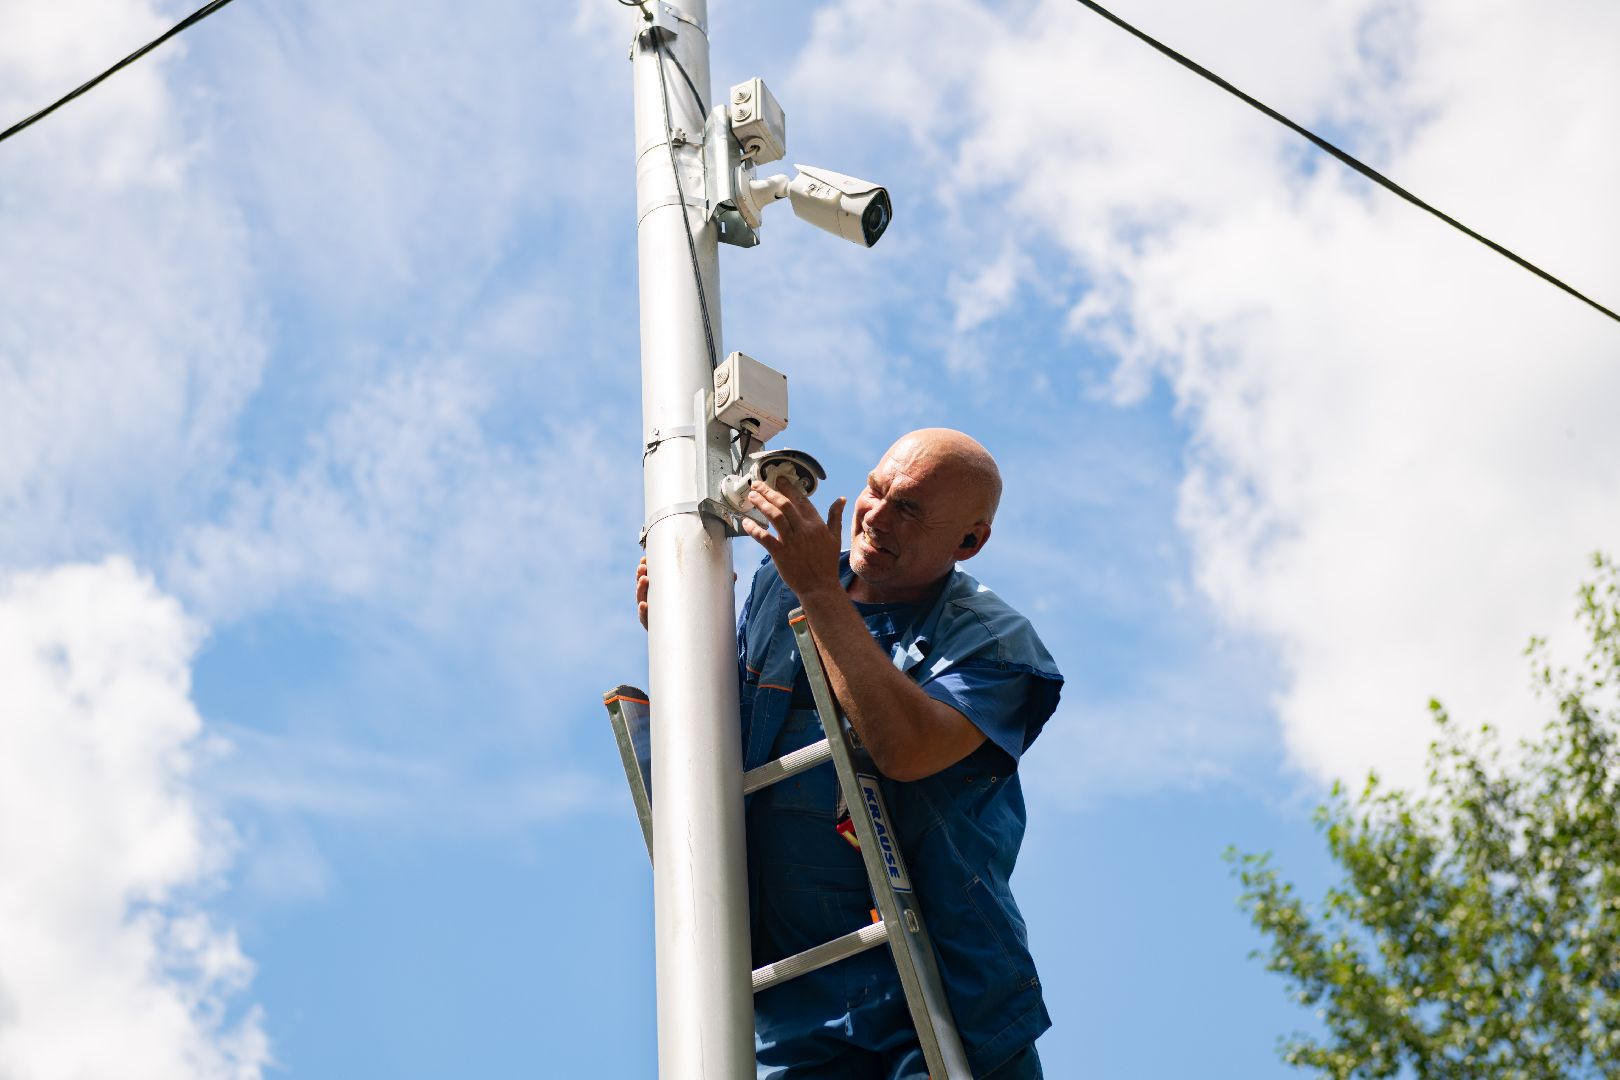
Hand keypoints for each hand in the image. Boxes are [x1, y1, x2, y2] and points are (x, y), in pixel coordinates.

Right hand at [635, 554, 734, 630]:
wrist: (702, 644)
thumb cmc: (702, 616)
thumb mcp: (709, 599)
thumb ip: (718, 587)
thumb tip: (733, 575)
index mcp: (667, 593)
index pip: (654, 578)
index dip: (647, 568)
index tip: (645, 558)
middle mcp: (658, 604)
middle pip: (644, 587)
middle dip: (641, 575)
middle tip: (643, 566)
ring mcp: (656, 617)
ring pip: (642, 600)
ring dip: (640, 589)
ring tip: (644, 579)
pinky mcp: (656, 630)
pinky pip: (647, 621)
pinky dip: (643, 612)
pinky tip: (644, 605)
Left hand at [740, 479, 846, 600]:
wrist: (820, 587)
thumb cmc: (827, 563)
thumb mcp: (835, 538)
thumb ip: (835, 517)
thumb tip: (841, 499)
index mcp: (816, 525)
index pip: (801, 500)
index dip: (789, 487)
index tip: (779, 479)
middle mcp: (804, 530)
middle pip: (785, 504)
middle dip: (769, 491)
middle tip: (757, 484)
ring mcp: (792, 542)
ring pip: (775, 517)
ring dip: (762, 504)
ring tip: (752, 496)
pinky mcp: (781, 554)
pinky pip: (764, 538)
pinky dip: (754, 529)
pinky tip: (746, 523)